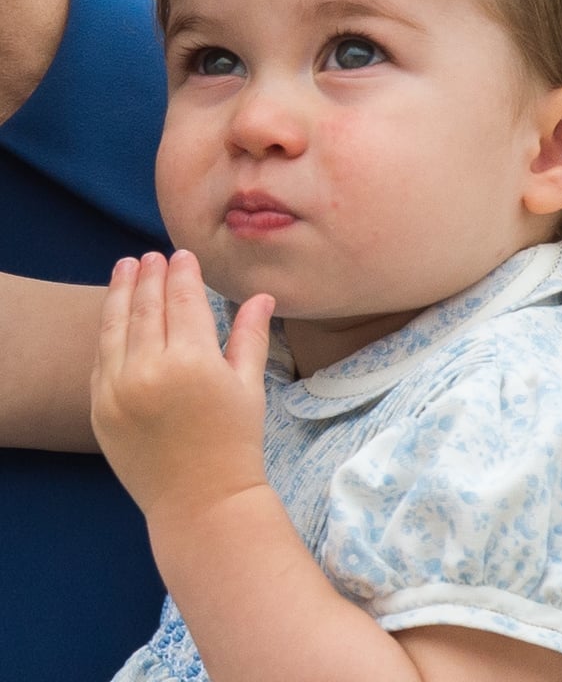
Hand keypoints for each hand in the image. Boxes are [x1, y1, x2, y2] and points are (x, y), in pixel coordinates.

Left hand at [91, 249, 274, 525]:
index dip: (182, 273)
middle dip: (149, 276)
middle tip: (151, 256)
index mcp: (193, 361)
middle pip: (146, 307)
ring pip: (116, 327)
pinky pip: (101, 360)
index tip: (182, 256)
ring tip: (125, 267)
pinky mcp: (101, 409)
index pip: (183, 299)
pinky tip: (115, 315)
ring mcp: (119, 390)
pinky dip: (108, 332)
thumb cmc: (235, 442)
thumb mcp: (249, 386)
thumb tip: (262, 295)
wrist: (201, 502)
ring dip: (120, 292)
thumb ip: (251, 335)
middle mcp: (150, 370)